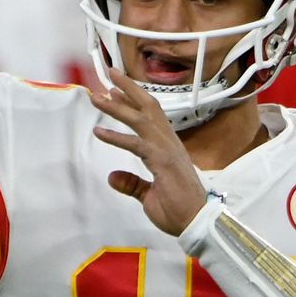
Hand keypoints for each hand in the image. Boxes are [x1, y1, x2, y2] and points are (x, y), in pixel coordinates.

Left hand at [90, 68, 207, 235]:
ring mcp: (167, 150)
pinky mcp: (163, 162)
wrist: (197, 223)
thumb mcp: (149, 196)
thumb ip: (132, 184)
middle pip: (148, 107)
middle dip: (128, 89)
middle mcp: (169, 143)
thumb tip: (113, 177)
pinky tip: (99, 132)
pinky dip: (117, 137)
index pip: (150, 117)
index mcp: (168, 148)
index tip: (115, 90)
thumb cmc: (178, 211)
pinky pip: (137, 145)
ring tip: (98, 96)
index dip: (133, 101)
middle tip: (110, 73)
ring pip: (141, 119)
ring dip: (118, 106)